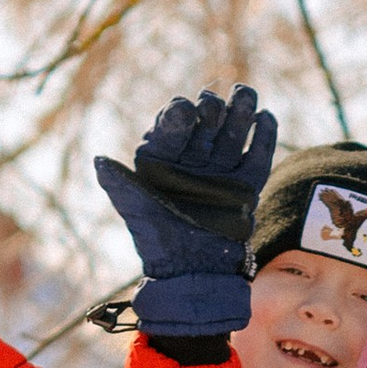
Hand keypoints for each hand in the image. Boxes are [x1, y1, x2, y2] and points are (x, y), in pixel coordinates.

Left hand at [94, 81, 275, 342]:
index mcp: (164, 162)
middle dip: (212, 109)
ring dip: (241, 113)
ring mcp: (220, 173)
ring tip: (245, 93)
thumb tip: (99, 161)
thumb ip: (120, 185)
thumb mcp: (136, 211)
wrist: (192, 274)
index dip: (178, 117)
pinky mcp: (245, 187)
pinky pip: (257, 157)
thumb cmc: (159, 242)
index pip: (173, 130)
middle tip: (214, 102)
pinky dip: (264, 138)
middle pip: (206, 126)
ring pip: (233, 135)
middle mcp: (192, 163)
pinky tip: (267, 117)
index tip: (184, 108)